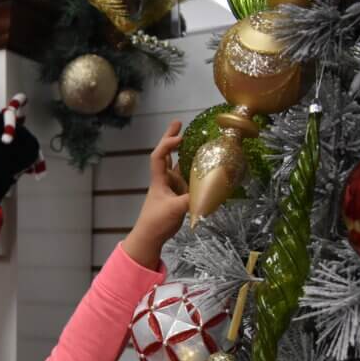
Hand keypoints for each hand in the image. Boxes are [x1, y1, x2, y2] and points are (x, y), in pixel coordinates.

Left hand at [122, 120, 188, 269]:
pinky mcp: (178, 196)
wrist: (150, 237)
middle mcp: (165, 180)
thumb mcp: (174, 209)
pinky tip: (203, 164)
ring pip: (177, 165)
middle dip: (172, 139)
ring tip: (194, 138)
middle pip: (166, 155)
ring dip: (184, 153)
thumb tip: (209, 192)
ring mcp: (171, 188)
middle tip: (179, 123)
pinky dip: (194, 171)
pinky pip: (187, 179)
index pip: (159, 156)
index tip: (180, 137)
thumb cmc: (156, 221)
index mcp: (159, 180)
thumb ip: (190, 200)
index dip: (168, 144)